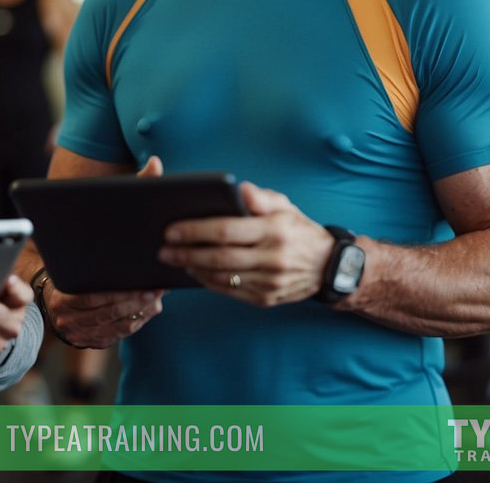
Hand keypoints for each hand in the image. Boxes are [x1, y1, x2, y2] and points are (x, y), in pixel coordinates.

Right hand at [38, 153, 165, 347]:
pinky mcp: (89, 337)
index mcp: (60, 285)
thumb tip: (156, 165)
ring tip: (157, 296)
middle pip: (106, 310)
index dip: (117, 292)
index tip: (144, 283)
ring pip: (114, 324)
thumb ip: (129, 188)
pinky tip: (150, 307)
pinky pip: (116, 333)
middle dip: (134, 300)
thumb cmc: (81, 241)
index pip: (89, 296)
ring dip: (138, 311)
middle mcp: (64, 310)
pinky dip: (135, 321)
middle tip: (157, 288)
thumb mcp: (96, 216)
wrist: (51, 273)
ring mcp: (77, 327)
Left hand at [158, 181, 334, 306]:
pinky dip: (209, 282)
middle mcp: (272, 258)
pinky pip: (230, 291)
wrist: (327, 266)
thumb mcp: (284, 206)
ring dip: (193, 269)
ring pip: (222, 277)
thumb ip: (260, 198)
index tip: (171, 230)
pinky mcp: (266, 299)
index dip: (195, 231)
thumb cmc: (296, 229)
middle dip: (185, 253)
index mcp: (274, 230)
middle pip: (219, 258)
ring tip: (174, 260)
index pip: (226, 231)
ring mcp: (269, 282)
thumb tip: (241, 189)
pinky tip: (195, 272)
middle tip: (162, 250)